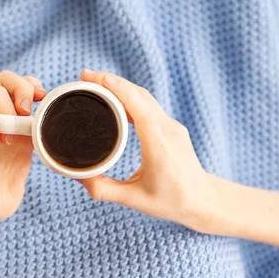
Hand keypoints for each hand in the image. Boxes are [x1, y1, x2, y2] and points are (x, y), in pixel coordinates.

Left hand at [0, 71, 45, 231]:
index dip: (5, 107)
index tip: (6, 140)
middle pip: (9, 82)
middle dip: (22, 89)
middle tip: (27, 114)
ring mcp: (13, 129)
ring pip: (26, 94)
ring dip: (36, 94)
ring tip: (44, 111)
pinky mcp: (28, 142)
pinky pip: (40, 118)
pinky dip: (48, 114)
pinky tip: (51, 127)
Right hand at [79, 70, 223, 233]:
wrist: (202, 200)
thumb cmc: (171, 201)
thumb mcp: (133, 199)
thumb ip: (103, 189)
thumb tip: (76, 175)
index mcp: (159, 147)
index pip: (140, 109)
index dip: (120, 90)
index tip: (97, 79)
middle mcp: (168, 131)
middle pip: (140, 95)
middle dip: (112, 82)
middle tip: (85, 76)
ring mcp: (172, 126)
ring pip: (145, 97)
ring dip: (121, 86)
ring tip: (94, 82)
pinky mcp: (171, 127)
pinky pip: (149, 104)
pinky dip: (130, 96)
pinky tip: (114, 96)